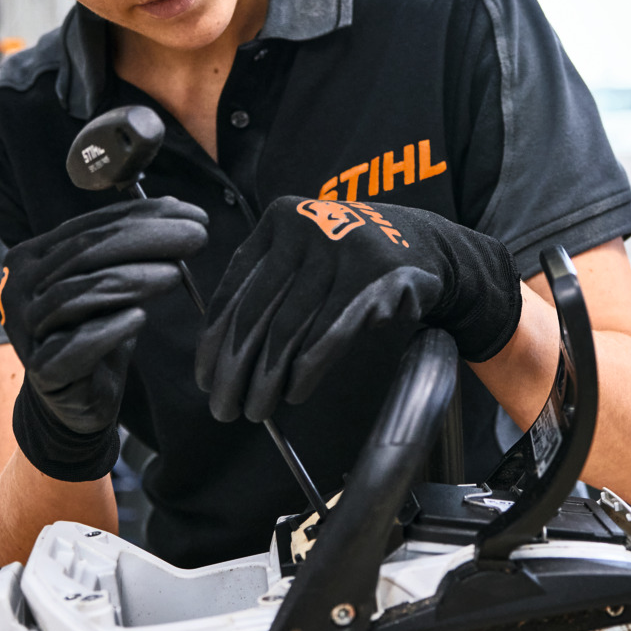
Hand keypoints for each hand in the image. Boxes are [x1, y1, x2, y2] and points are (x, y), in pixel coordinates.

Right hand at [0, 196, 207, 480]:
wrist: (73, 399)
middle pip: (83, 254)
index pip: (88, 228)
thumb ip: (128, 249)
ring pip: (76, 295)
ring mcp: (26, 330)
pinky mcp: (43, 371)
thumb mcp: (109, 284)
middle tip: (195, 236)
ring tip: (176, 273)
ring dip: (131, 280)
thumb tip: (177, 208)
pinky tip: (139, 318)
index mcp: (33, 257)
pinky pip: (74, 346)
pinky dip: (108, 330)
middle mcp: (20, 288)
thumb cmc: (93, 331)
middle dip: (145, 240)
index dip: (140, 216)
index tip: (190, 212)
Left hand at [196, 197, 520, 422]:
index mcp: (278, 222)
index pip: (235, 289)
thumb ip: (267, 287)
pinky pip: (327, 334)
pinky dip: (306, 370)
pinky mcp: (372, 276)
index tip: (205, 377)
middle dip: (234, 369)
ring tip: (256, 408)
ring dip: (266, 378)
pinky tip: (295, 391)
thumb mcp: (305, 256)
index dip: (214, 340)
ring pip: (287, 328)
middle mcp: (304, 228)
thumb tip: (221, 352)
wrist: (424, 244)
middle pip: (255, 313)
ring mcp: (340, 249)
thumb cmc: (352, 260)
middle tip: (224, 406)